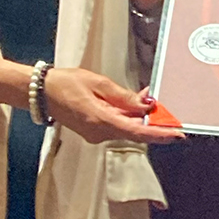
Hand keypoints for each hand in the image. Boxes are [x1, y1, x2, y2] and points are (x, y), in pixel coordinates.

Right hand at [44, 67, 180, 144]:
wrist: (41, 93)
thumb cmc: (66, 84)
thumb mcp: (99, 83)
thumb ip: (124, 97)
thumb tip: (147, 105)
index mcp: (100, 120)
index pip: (137, 131)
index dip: (159, 133)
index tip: (177, 135)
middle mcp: (99, 133)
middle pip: (134, 130)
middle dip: (152, 120)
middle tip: (164, 106)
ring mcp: (96, 135)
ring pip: (126, 128)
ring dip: (139, 116)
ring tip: (147, 98)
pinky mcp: (94, 132)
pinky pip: (117, 126)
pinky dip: (127, 117)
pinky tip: (132, 104)